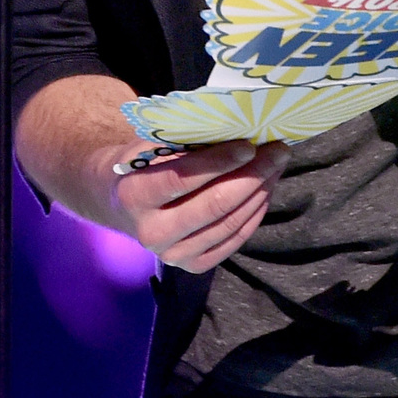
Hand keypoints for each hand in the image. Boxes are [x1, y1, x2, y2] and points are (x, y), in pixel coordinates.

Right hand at [106, 139, 291, 271]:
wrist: (121, 206)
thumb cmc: (141, 167)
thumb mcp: (151, 148)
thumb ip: (185, 144)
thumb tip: (237, 132)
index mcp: (134, 196)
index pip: (182, 178)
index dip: (219, 161)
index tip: (249, 145)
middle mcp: (152, 232)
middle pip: (213, 205)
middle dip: (251, 175)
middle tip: (276, 151)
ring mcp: (173, 254)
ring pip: (229, 223)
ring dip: (259, 192)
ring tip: (275, 166)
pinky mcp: (193, 266)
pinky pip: (234, 239)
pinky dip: (255, 212)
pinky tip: (265, 189)